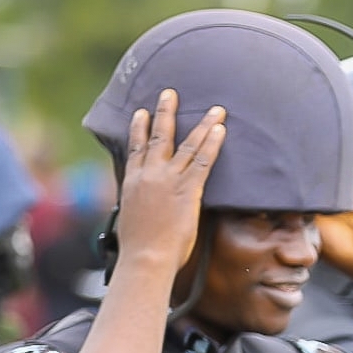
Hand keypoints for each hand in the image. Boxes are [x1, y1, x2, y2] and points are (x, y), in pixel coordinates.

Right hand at [114, 90, 226, 270]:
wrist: (145, 258)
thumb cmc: (139, 249)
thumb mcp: (131, 220)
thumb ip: (138, 205)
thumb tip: (141, 208)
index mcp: (132, 182)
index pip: (135, 148)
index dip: (139, 128)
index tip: (141, 112)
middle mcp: (149, 174)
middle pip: (158, 136)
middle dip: (165, 112)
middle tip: (170, 93)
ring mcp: (168, 180)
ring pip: (187, 144)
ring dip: (202, 124)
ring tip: (215, 108)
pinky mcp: (187, 189)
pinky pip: (203, 161)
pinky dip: (212, 143)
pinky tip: (221, 129)